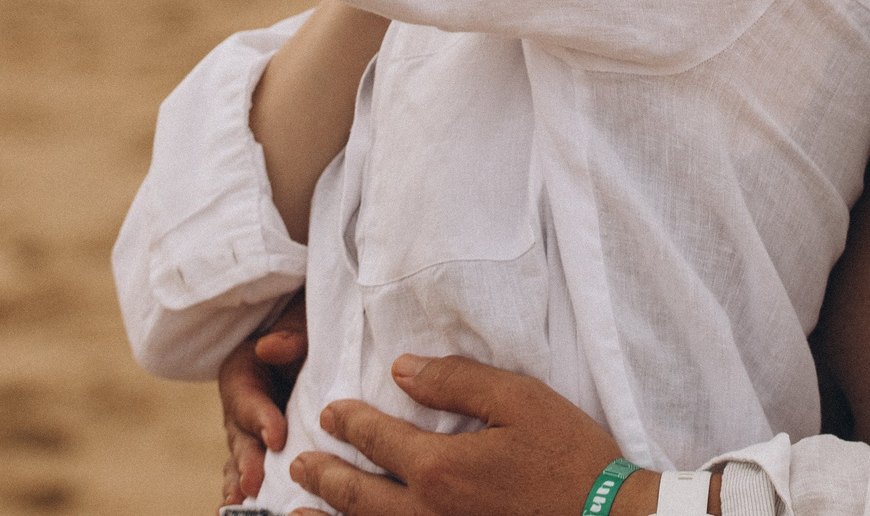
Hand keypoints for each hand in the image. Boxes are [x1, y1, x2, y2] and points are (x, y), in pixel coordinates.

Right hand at [220, 291, 309, 503]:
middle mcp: (241, 406)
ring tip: (243, 505)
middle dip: (248, 461)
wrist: (321, 334)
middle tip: (255, 483)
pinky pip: (259, 472)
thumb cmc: (310, 323)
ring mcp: (253, 432)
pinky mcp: (270, 449)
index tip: (277, 437)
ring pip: (243, 460)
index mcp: (242, 370)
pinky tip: (256, 510)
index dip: (259, 418)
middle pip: (240, 436)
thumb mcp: (301, 317)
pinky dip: (255, 491)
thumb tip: (269, 348)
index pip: (245, 397)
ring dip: (244, 483)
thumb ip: (289, 332)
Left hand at [291, 354, 645, 515]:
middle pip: (357, 495)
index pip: (378, 440)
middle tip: (299, 463)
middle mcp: (427, 513)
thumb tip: (404, 369)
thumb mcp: (522, 400)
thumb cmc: (570, 457)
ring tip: (299, 510)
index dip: (349, 423)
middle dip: (324, 475)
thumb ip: (458, 381)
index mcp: (441, 467)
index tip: (330, 412)